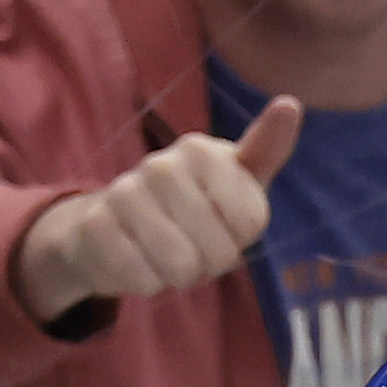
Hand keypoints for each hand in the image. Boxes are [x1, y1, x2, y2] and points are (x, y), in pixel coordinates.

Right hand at [11, 99, 299, 325]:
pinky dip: (148, 282)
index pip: (250, 222)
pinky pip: (143, 278)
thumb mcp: (237, 178)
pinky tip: (138, 260)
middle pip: (219, 251)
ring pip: (180, 266)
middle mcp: (162, 164)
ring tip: (167, 253)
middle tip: (193, 244)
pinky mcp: (96, 226)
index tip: (223, 221)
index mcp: (202, 150)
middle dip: (210, 263)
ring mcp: (123, 192)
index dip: (241, 238)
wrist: (116, 223)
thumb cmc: (193, 204)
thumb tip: (290, 104)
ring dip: (180, 275)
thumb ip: (266, 148)